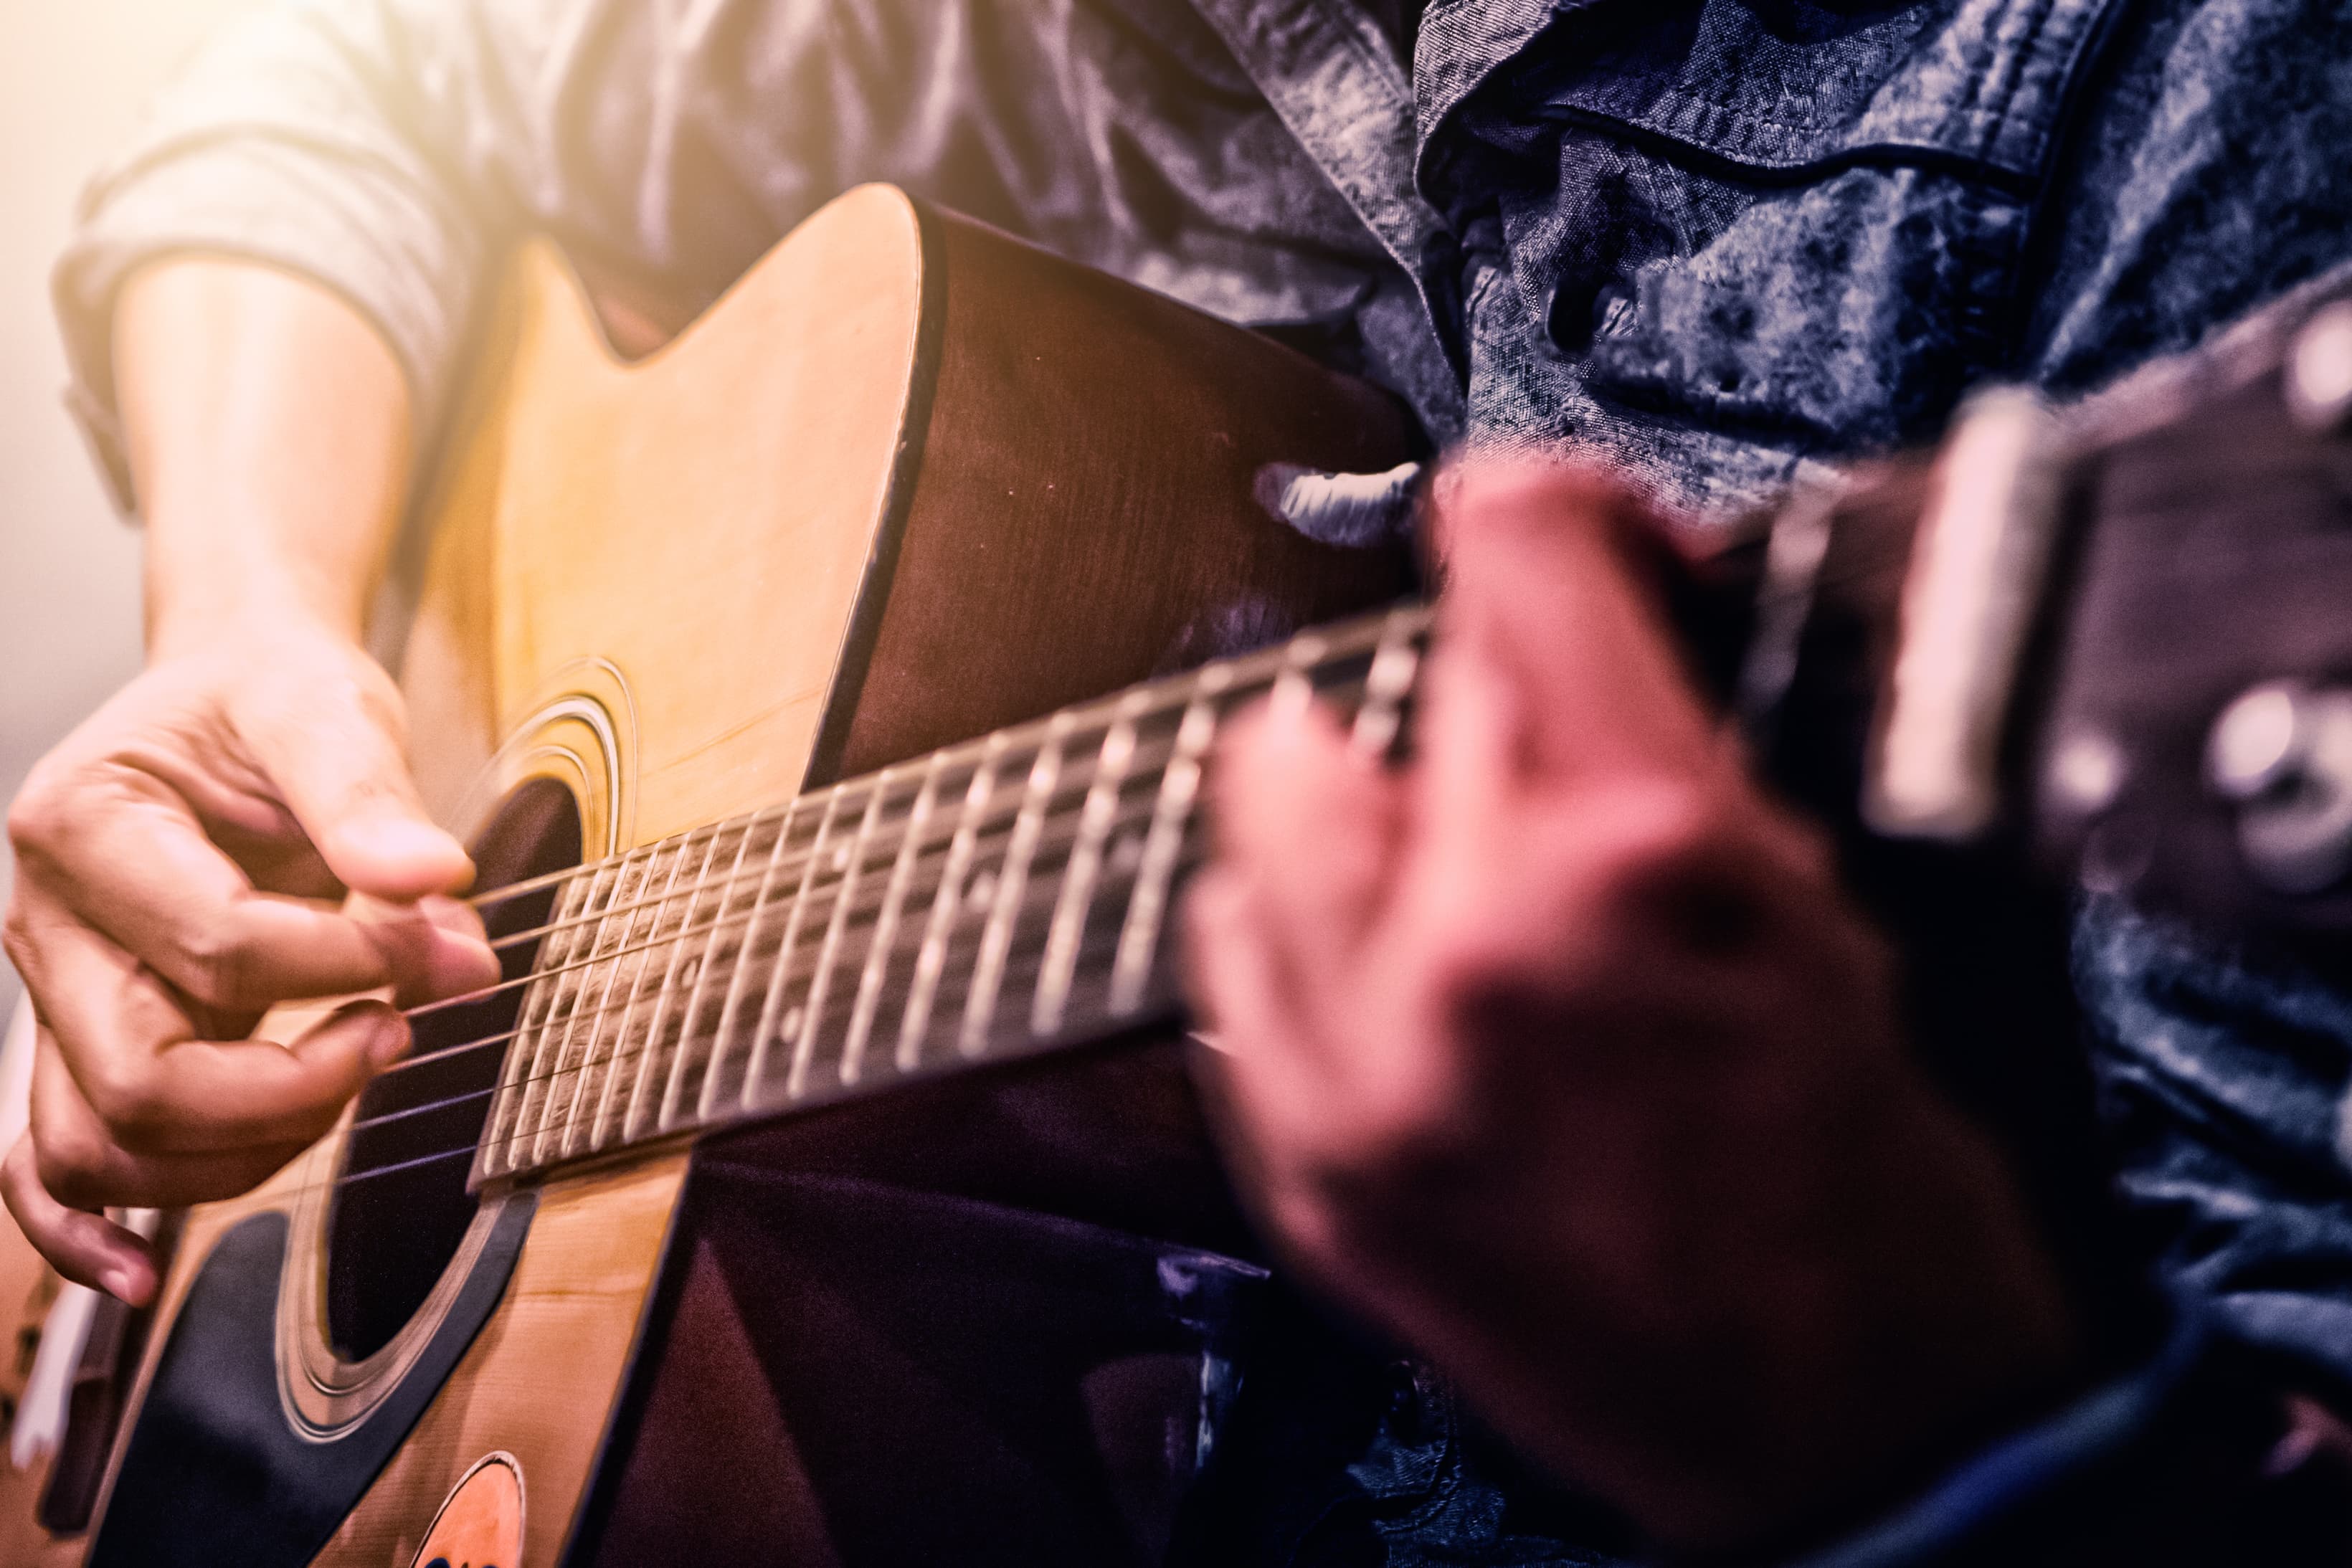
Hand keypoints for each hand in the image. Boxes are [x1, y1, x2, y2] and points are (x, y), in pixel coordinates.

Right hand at [3, 620, 497, 1304]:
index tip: (449, 942)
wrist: (236, 699)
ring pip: (109, 1143)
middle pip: (141, 1076)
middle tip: (400, 1030)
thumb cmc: (271, 698)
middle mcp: (45, 924)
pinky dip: (85, 1231)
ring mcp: (57, 997)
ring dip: (247, 1147)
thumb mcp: (326, 708)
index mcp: (83, 825)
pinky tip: (141, 1270)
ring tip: (357, 1071)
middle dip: (292, 1082)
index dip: (351, 963)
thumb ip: (369, 795)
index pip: (219, 945)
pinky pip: (49, 1166)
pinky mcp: (88, 1043)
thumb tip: (433, 878)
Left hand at [1187, 464, 2077, 1551]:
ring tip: (1434, 849)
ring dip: (1354, 798)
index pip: (1515, 544)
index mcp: (1636, 849)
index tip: (1569, 537)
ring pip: (1266, 809)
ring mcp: (1363, 1067)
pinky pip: (1232, 964)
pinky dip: (1296, 933)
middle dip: (1476, 690)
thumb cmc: (1874, 1189)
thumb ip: (1672, 743)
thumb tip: (1583, 622)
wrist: (1845, 1429)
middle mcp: (1468, 942)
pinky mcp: (1308, 1166)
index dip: (1553, 506)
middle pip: (1391, 685)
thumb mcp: (1833, 905)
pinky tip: (1379, 960)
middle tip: (1539, 747)